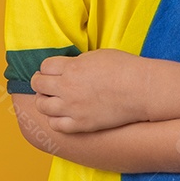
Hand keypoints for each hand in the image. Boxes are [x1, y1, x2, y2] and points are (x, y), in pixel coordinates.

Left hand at [31, 49, 146, 132]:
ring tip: (51, 99)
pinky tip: (62, 115)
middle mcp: (68, 88)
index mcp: (72, 67)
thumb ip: (77, 62)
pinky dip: (55, 119)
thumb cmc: (124, 68)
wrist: (141, 90)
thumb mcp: (97, 55)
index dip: (47, 68)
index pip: (44, 66)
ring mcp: (73, 108)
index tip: (51, 70)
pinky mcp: (81, 124)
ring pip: (42, 106)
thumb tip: (67, 67)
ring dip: (44, 101)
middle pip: (38, 84)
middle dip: (40, 82)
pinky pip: (56, 125)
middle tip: (46, 84)